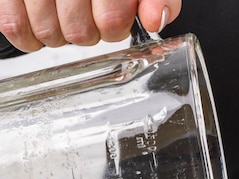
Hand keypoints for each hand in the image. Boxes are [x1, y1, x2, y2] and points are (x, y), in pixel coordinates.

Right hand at [0, 0, 181, 51]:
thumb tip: (154, 19)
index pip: (111, 21)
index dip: (115, 26)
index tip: (114, 15)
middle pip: (80, 32)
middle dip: (89, 32)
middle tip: (89, 14)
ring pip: (49, 33)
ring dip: (61, 34)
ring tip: (64, 13)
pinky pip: (14, 26)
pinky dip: (29, 36)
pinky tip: (42, 20)